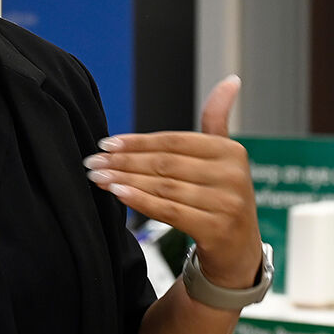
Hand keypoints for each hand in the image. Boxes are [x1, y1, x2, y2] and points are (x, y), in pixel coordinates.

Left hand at [84, 76, 261, 288]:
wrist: (239, 254)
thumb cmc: (222, 199)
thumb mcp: (224, 159)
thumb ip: (217, 122)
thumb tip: (230, 80)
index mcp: (231, 151)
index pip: (175, 141)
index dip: (138, 141)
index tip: (107, 143)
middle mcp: (233, 175)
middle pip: (166, 163)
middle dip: (124, 161)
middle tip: (93, 161)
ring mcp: (227, 204)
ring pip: (164, 187)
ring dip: (125, 180)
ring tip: (99, 177)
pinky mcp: (217, 229)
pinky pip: (170, 211)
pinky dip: (141, 201)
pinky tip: (118, 194)